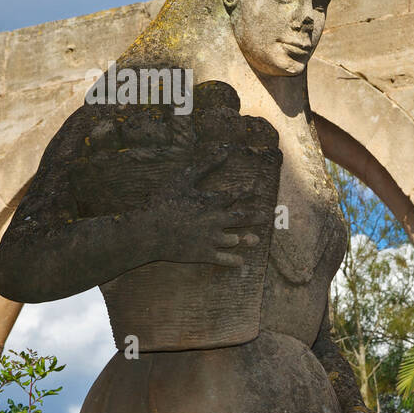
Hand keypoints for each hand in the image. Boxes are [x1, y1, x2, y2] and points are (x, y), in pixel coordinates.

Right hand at [142, 149, 273, 267]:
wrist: (147, 231)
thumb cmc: (162, 202)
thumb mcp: (183, 179)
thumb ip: (205, 166)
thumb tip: (224, 151)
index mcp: (211, 202)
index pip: (234, 195)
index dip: (246, 192)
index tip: (256, 190)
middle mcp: (215, 220)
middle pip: (241, 218)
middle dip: (255, 216)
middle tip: (266, 216)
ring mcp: (210, 239)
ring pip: (234, 240)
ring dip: (246, 240)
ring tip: (255, 240)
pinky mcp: (202, 254)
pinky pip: (223, 259)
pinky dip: (233, 260)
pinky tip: (241, 261)